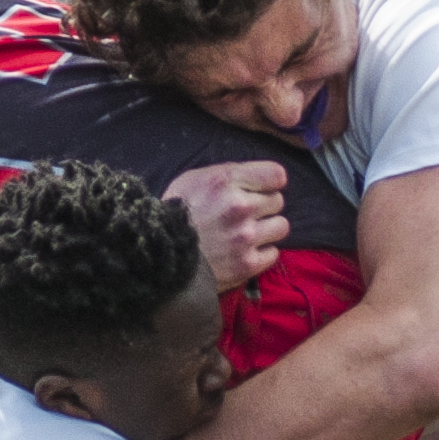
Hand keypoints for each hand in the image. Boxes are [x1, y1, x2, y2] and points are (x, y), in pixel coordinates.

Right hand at [164, 161, 288, 289]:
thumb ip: (226, 176)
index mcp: (225, 181)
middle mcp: (240, 207)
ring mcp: (245, 237)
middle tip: (245, 214)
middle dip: (264, 206)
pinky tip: (243, 251)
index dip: (269, 182)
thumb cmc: (173, 215)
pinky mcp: (247, 264)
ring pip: (281, 226)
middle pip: (278, 201)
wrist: (157, 258)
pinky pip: (273, 253)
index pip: (277, 175)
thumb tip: (253, 179)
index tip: (261, 189)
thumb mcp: (192, 180)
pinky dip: (261, 253)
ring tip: (247, 233)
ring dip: (267, 229)